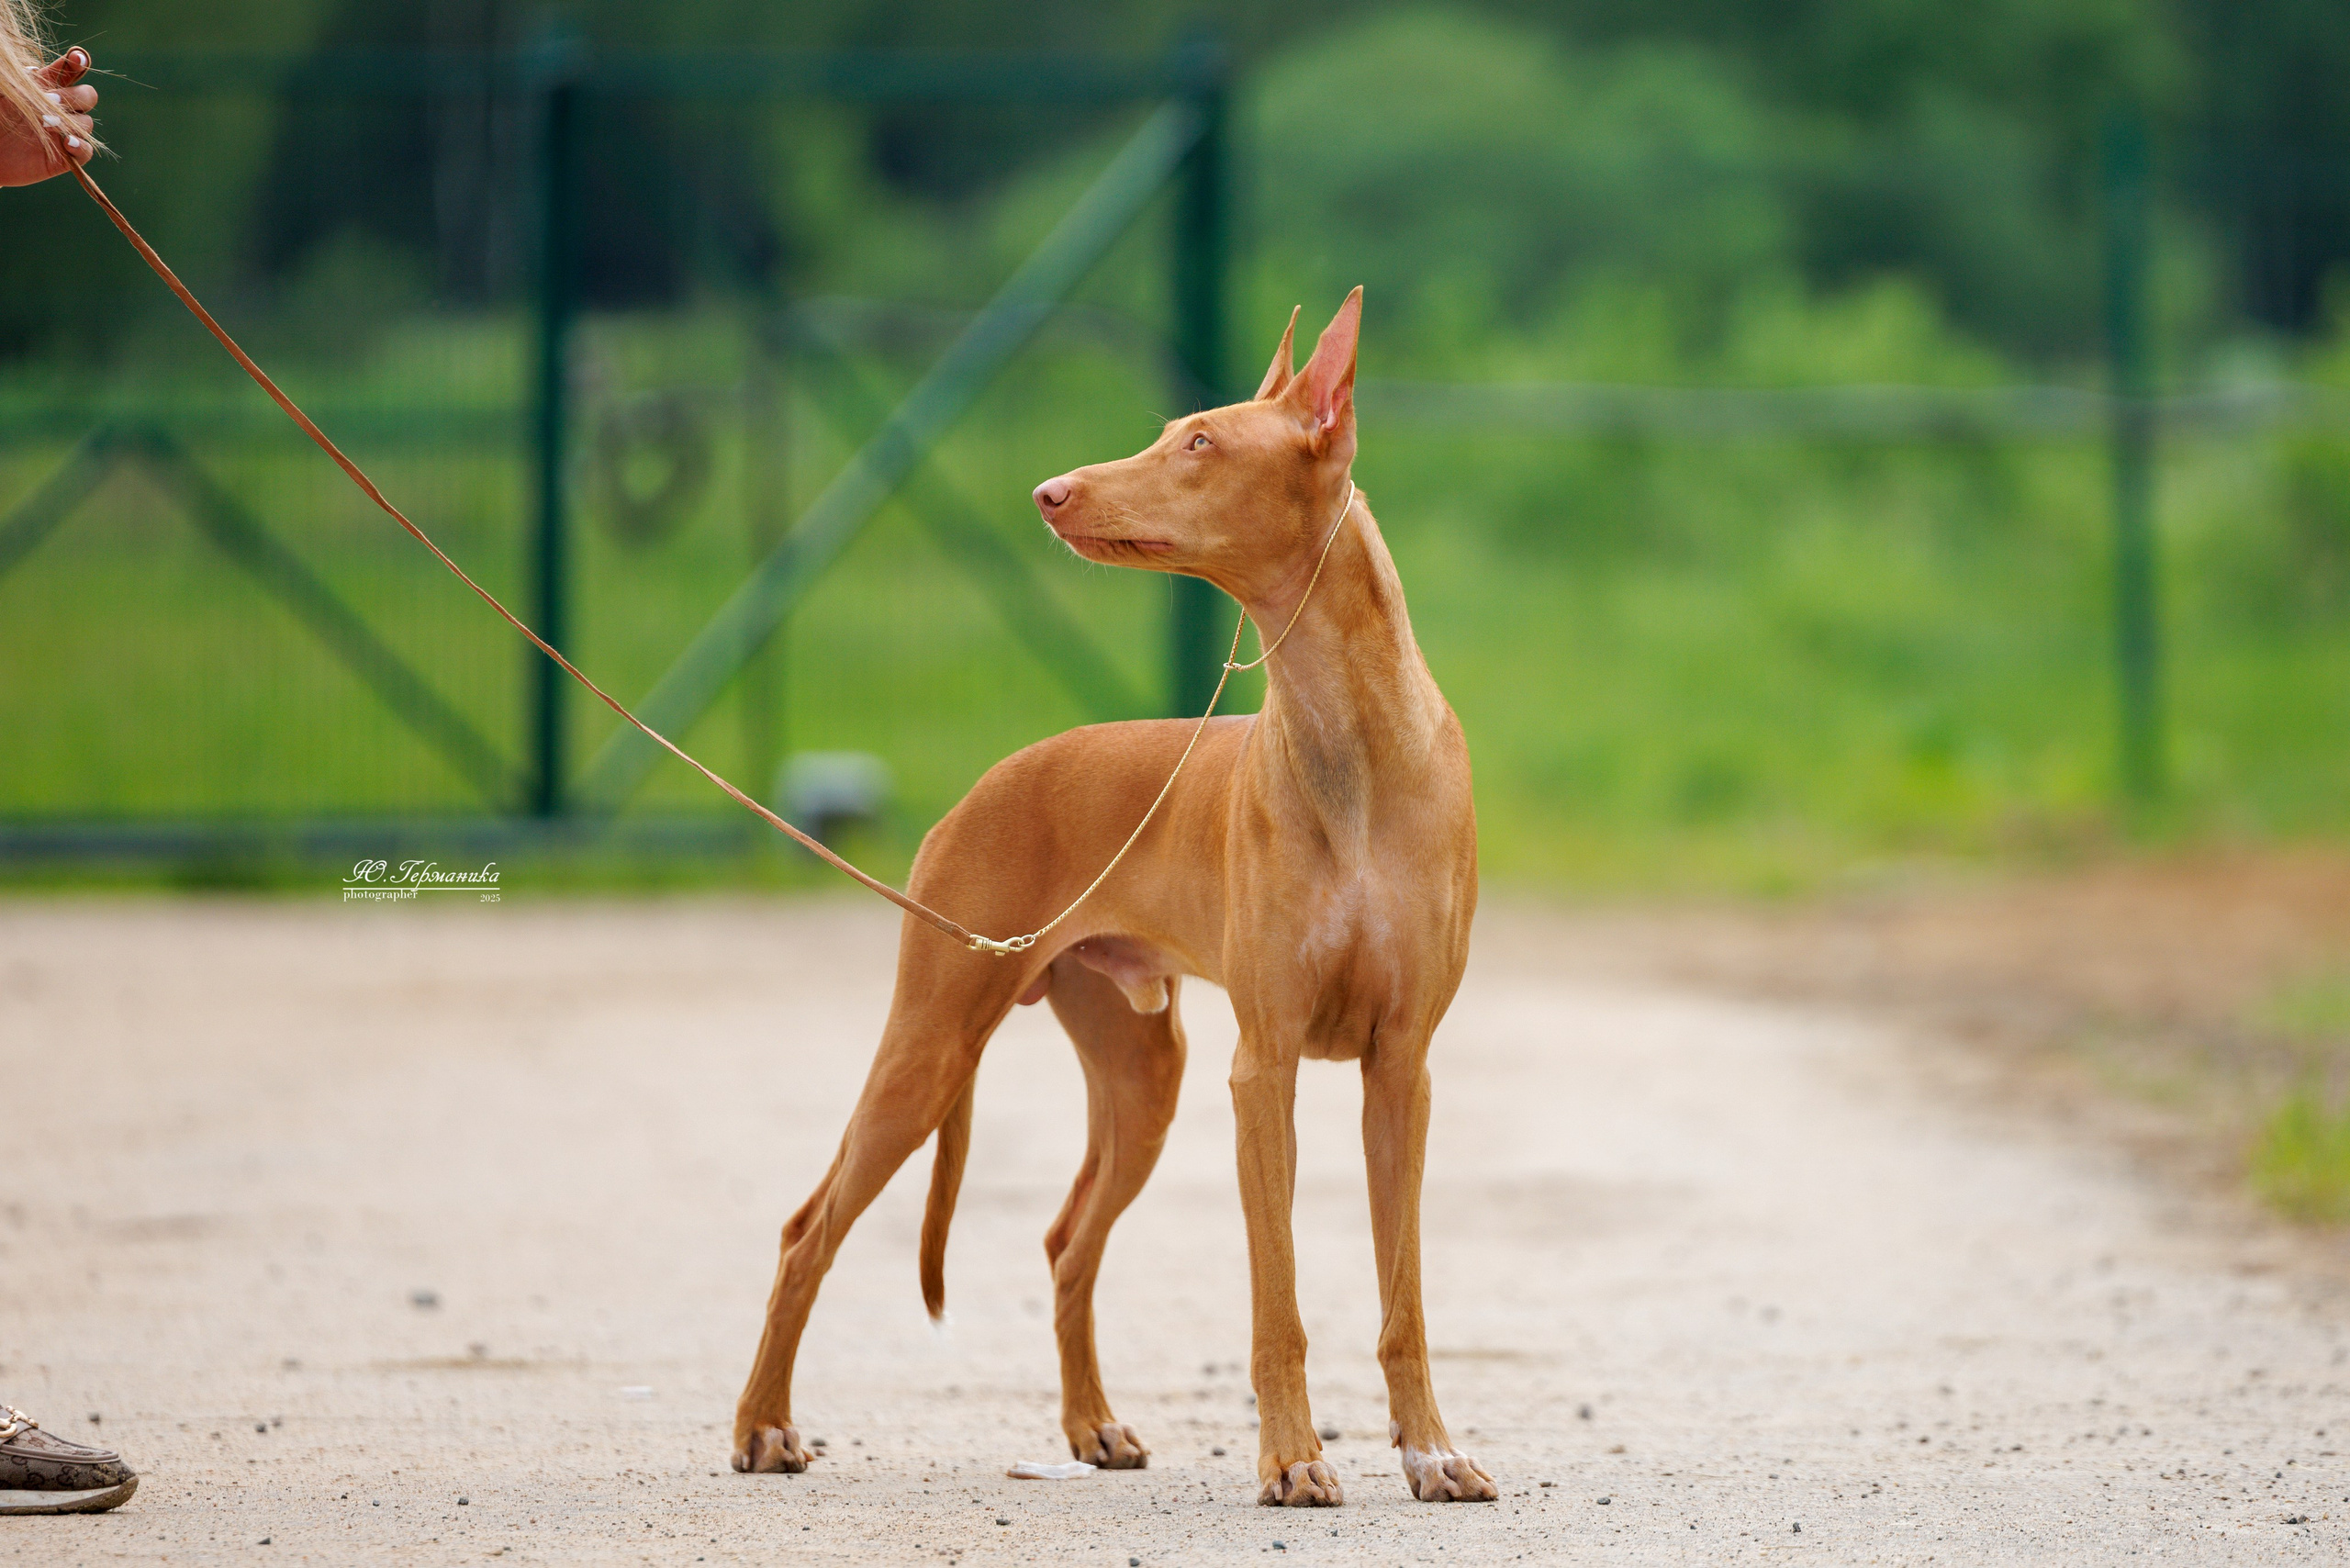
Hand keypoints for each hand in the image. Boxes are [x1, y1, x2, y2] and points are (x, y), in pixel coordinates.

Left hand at [0, 48, 96, 187]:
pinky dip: (80, 146)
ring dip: (71, 122)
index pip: (69, 71)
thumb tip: (34, 69)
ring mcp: (65, 132)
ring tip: (46, 125)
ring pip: (87, 122)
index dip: (77, 62)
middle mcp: (60, 108)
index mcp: (45, 87)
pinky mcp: (66, 156)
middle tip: (49, 100)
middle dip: (73, 96)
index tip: (76, 59)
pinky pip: (86, 150)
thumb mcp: (2, 91)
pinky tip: (66, 143)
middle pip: (87, 95)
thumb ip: (18, 79)